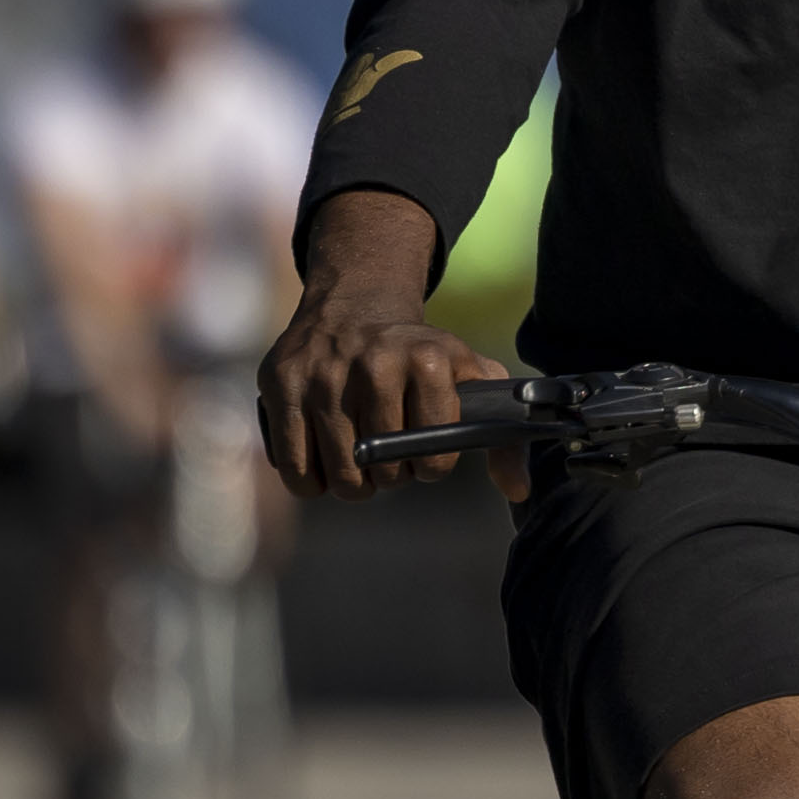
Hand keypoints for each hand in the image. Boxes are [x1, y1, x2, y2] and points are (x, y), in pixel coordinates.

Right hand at [260, 188, 507, 500]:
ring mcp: (324, 374)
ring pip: (340, 476)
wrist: (354, 306)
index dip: (432, 467)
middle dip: (391, 477)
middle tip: (390, 456)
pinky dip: (310, 481)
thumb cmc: (421, 356)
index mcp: (431, 360)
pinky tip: (324, 461)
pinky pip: (294, 467)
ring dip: (352, 483)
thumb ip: (505, 437)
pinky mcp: (281, 384)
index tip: (427, 452)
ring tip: (360, 460)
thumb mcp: (472, 379)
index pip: (435, 459)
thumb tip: (518, 492)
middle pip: (386, 473)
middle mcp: (376, 363)